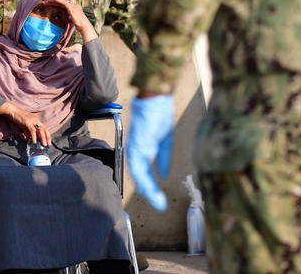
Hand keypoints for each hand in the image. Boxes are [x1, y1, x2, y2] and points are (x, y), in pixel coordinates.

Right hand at [0, 101, 51, 146]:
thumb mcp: (23, 127)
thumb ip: (25, 132)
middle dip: (48, 137)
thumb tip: (27, 138)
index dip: (47, 135)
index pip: (44, 128)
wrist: (12, 111)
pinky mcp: (28, 122)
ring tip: (44, 144)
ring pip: (40, 130)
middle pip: (45, 129)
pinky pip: (32, 130)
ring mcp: (33, 121)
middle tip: (49, 144)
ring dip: (43, 138)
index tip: (48, 141)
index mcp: (36, 120)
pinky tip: (34, 141)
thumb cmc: (17, 118)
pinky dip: (34, 136)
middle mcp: (36, 120)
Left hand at [45, 0, 96, 42]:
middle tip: (47, 0)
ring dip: (54, 0)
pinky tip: (51, 1)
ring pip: (61, 0)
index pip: (65, 4)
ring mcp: (73, 5)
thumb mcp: (73, 21)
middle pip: (63, 1)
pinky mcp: (71, 7)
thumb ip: (69, 19)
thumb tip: (65, 21)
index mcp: (75, 8)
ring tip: (47, 0)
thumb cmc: (80, 26)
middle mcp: (74, 5)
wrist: (84, 26)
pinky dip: (56, 1)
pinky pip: (62, 2)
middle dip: (55, 0)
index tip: (51, 4)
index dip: (58, 3)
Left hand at [126, 94, 174, 211]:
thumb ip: (163, 157)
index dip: (150, 186)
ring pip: (138, 174)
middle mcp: (135, 149)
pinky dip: (145, 179)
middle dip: (150, 192)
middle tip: (160, 205)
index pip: (142, 172)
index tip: (159, 200)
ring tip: (158, 202)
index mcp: (141, 148)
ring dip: (148, 189)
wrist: (156, 96)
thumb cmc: (159, 112)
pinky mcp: (138, 144)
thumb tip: (164, 174)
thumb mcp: (165, 139)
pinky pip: (139, 166)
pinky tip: (153, 188)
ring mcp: (135, 147)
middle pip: (139, 176)